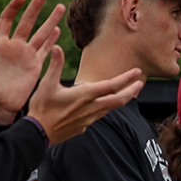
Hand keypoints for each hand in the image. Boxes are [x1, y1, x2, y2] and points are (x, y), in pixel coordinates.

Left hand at [0, 0, 64, 122]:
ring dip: (50, 20)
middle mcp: (14, 46)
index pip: (7, 20)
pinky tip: (58, 30)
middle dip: (36, 6)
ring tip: (60, 7)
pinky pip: (45, 50)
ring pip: (41, 33)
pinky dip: (52, 40)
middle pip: (27, 22)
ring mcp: (27, 55)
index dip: (14, 8)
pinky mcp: (36, 66)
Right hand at [24, 46, 143, 144]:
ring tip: (128, 92)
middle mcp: (91, 107)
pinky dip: (109, 107)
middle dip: (131, 90)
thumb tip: (57, 47)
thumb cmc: (42, 108)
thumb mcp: (47, 84)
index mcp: (85, 95)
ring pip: (111, 108)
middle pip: (118, 99)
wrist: (38, 134)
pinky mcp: (85, 126)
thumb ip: (55, 65)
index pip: (111, 85)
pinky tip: (107, 104)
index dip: (126, 78)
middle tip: (141, 82)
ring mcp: (89, 119)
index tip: (137, 72)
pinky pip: (101, 115)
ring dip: (122, 99)